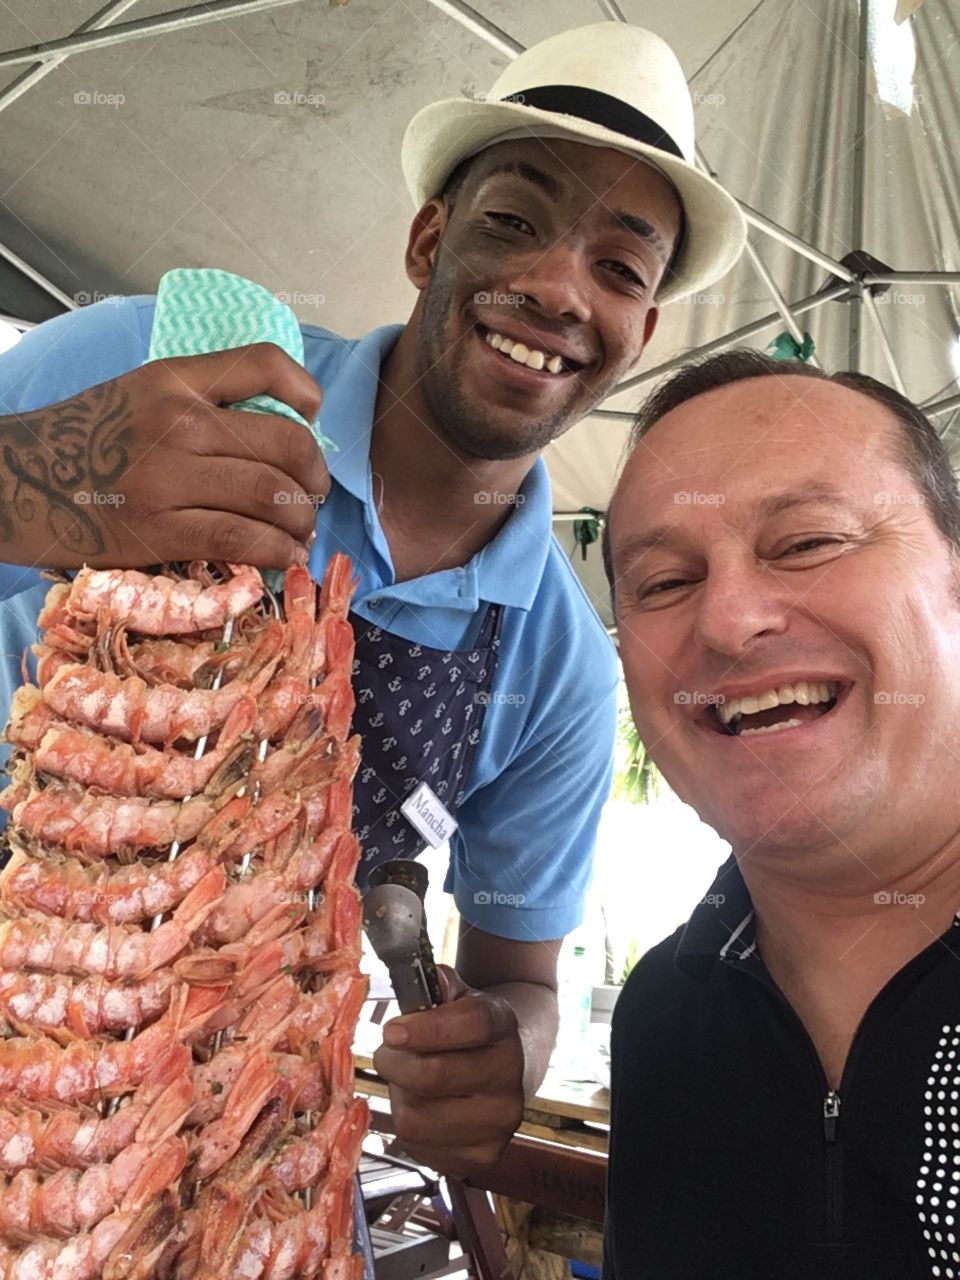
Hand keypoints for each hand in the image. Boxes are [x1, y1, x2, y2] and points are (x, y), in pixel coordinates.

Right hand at [0, 344, 328, 568]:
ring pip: (271, 495)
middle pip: (285, 443)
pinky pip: (241, 538)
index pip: (262, 363)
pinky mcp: (159, 528)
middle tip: (313, 493)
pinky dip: (277, 550)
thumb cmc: (87, 440)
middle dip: (315, 476)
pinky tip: (285, 556)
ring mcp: (167, 476)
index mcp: (172, 378)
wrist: (17, 482)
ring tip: (301, 529)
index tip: (313, 416)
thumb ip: (202, 399)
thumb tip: (283, 424)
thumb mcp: (140, 394)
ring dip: (302, 519)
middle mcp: (175, 421)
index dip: (304, 390)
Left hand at [373, 966, 525, 1177]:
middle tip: (388, 1054)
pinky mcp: (484, 1157)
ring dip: (399, 1099)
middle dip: (395, 1064)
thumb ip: (439, 985)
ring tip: (408, 1085)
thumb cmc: (468, 1032)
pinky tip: (425, 1110)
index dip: (426, 1028)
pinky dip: (410, 1130)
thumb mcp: (457, 998)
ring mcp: (501, 1122)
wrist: (503, 1070)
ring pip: (417, 1119)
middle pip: (434, 1076)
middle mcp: (510, 1076)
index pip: (472, 1024)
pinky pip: (419, 1148)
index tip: (392, 1031)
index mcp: (503, 1025)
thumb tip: (432, 979)